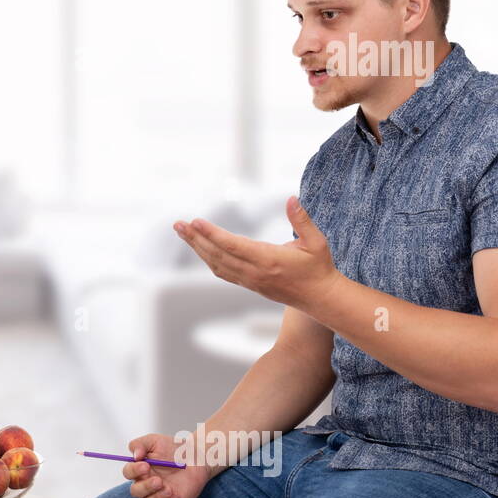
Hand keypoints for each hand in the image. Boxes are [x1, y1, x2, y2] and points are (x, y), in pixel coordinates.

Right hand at [122, 432, 214, 497]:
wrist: (196, 457)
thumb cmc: (174, 448)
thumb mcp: (155, 440)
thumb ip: (140, 444)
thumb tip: (134, 454)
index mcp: (140, 469)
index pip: (128, 473)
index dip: (134, 471)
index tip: (145, 465)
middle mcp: (146, 484)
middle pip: (135, 492)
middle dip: (145, 487)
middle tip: (158, 480)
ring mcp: (158, 496)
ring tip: (169, 489)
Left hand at [173, 196, 341, 310]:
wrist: (320, 298)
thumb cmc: (319, 267)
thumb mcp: (317, 242)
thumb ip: (303, 220)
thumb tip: (291, 198)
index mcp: (268, 260)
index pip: (232, 245)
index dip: (211, 234)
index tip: (195, 221)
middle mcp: (254, 272)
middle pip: (217, 254)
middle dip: (195, 238)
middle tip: (177, 224)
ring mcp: (250, 281)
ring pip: (216, 264)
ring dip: (197, 248)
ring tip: (182, 232)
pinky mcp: (249, 285)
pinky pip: (222, 272)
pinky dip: (207, 258)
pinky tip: (199, 247)